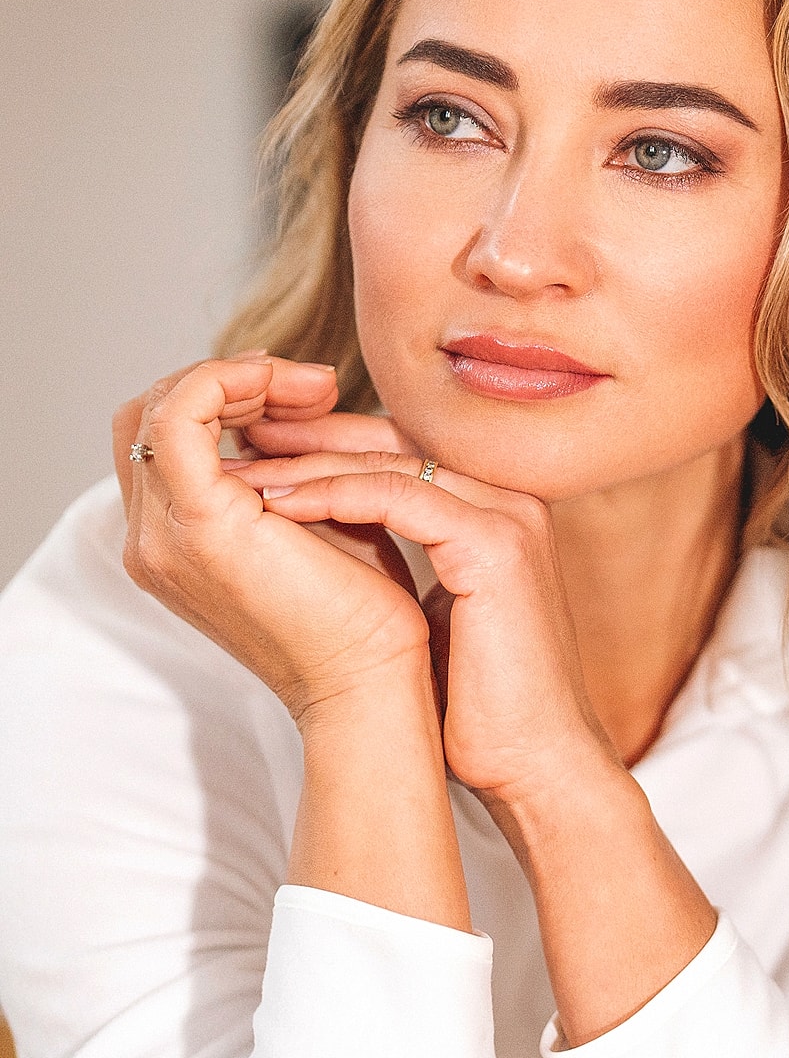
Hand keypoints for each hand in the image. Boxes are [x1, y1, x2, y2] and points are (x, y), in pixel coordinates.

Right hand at [112, 358, 434, 730]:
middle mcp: (153, 541)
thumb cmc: (362, 613)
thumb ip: (293, 472)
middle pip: (148, 415)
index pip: (163, 437)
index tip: (307, 392)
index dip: (226, 395)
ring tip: (317, 388)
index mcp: (174, 543)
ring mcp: (165, 535)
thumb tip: (302, 411)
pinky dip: (232, 383)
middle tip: (313, 385)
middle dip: (229, 378)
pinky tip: (301, 393)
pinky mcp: (200, 523)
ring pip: (163, 406)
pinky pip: (183, 415)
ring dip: (240, 376)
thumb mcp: (318, 523)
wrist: (372, 681)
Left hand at [225, 446, 622, 808]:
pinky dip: (331, 495)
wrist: (538, 764)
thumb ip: (410, 568)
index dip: (332, 445)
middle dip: (312, 436)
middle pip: (397, 442)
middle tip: (242, 434)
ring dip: (308, 462)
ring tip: (241, 467)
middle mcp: (510, 500)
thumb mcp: (437, 617)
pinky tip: (276, 503)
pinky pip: (397, 498)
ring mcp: (508, 517)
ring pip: (391, 463)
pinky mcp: (495, 545)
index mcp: (499, 512)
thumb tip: (339, 555)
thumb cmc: (482, 708)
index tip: (264, 450)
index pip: (406, 452)